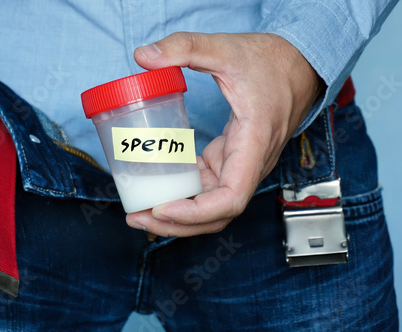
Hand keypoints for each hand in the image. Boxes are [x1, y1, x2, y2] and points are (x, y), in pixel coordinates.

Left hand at [127, 32, 324, 236]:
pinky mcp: (230, 161)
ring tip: (140, 212)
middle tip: (137, 217)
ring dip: (178, 216)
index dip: (197, 212)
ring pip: (211, 207)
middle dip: (176, 224)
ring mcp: (240, 166)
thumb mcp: (227, 48)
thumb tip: (142, 55)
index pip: (231, 198)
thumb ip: (185, 47)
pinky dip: (183, 196)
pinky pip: (208, 189)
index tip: (162, 208)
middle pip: (216, 214)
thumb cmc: (271, 63)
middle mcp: (249, 165)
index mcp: (253, 144)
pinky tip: (158, 189)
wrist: (299, 67)